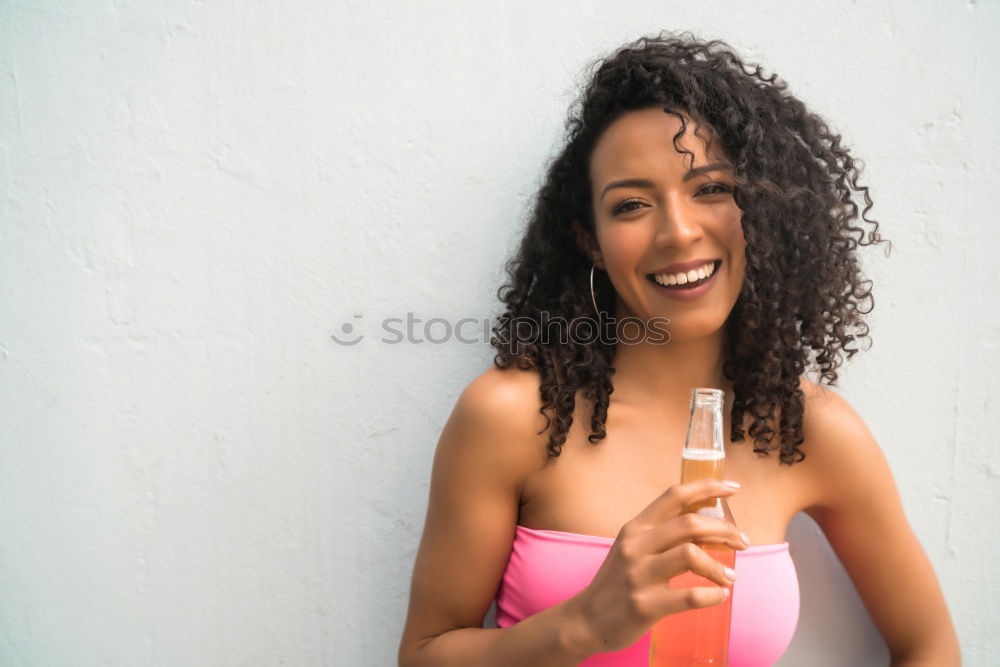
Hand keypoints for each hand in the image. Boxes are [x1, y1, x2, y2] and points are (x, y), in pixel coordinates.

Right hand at [564, 479, 747, 656]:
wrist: (587, 620)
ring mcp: (639, 575)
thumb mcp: (633, 549)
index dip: (707, 487)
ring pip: (691, 555)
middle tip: (742, 542)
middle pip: (689, 524)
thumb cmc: (617, 582)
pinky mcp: (645, 605)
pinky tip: (720, 596)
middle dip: (725, 530)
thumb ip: (663, 534)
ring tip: (730, 576)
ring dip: (719, 566)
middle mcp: (636, 546)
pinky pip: (689, 596)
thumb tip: (707, 523)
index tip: (733, 488)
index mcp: (635, 527)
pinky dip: (713, 595)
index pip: (674, 495)